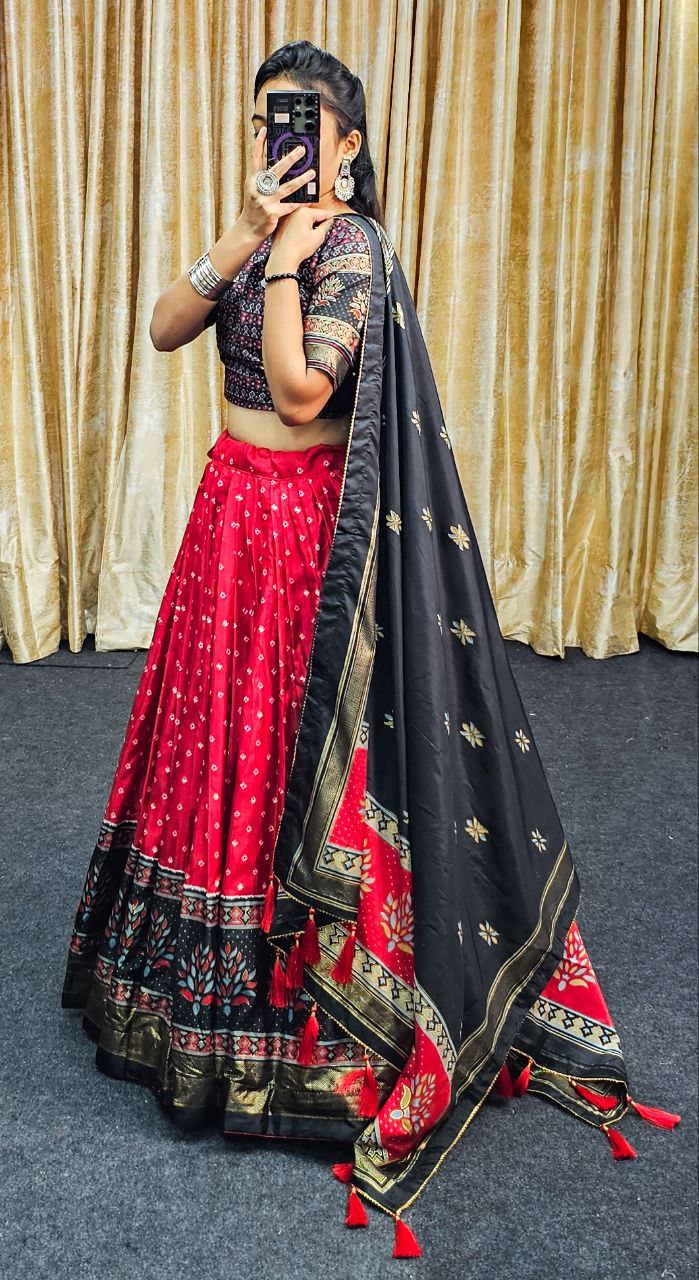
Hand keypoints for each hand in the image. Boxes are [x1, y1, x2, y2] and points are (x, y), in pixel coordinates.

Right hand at [235, 125, 318, 244]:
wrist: (249, 228)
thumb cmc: (253, 207)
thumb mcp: (253, 189)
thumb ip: (262, 176)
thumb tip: (275, 162)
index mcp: (252, 180)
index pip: (255, 158)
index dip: (259, 143)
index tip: (264, 130)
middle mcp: (258, 189)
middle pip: (276, 170)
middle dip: (290, 159)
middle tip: (301, 150)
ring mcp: (265, 201)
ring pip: (286, 187)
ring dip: (301, 180)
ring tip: (312, 173)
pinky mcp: (273, 213)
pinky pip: (290, 206)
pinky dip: (300, 202)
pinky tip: (309, 198)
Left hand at [266, 204, 336, 273]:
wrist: (282, 258)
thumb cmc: (299, 248)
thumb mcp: (318, 237)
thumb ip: (326, 226)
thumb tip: (330, 221)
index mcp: (305, 212)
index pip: (322, 213)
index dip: (330, 217)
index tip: (336, 218)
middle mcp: (295, 212)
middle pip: (313, 215)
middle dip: (319, 221)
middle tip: (325, 229)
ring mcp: (287, 217)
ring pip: (304, 219)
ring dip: (310, 224)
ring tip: (312, 235)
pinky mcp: (282, 224)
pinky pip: (296, 223)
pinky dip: (301, 227)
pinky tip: (302, 237)